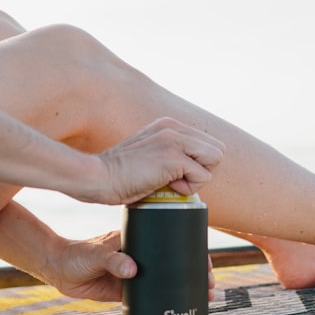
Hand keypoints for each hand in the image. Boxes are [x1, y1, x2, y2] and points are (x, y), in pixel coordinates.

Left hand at [44, 230, 215, 302]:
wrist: (59, 270)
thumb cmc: (77, 255)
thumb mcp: (95, 255)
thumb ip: (112, 261)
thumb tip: (131, 269)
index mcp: (138, 240)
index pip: (171, 241)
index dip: (191, 249)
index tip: (205, 259)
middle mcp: (142, 256)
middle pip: (176, 262)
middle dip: (197, 272)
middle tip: (211, 283)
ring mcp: (137, 274)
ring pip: (168, 281)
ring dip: (186, 288)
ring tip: (206, 297)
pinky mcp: (129, 291)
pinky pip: (152, 296)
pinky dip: (167, 301)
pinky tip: (180, 308)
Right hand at [76, 118, 224, 204]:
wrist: (98, 178)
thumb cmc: (119, 175)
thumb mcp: (148, 156)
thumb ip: (169, 153)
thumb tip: (192, 170)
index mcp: (168, 125)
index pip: (207, 144)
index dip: (195, 164)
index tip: (171, 172)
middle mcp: (173, 128)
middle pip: (216, 150)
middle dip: (201, 169)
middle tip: (174, 178)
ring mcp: (174, 140)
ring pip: (214, 160)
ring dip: (195, 178)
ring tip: (168, 181)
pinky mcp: (173, 157)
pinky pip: (203, 176)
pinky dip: (187, 188)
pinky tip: (164, 185)